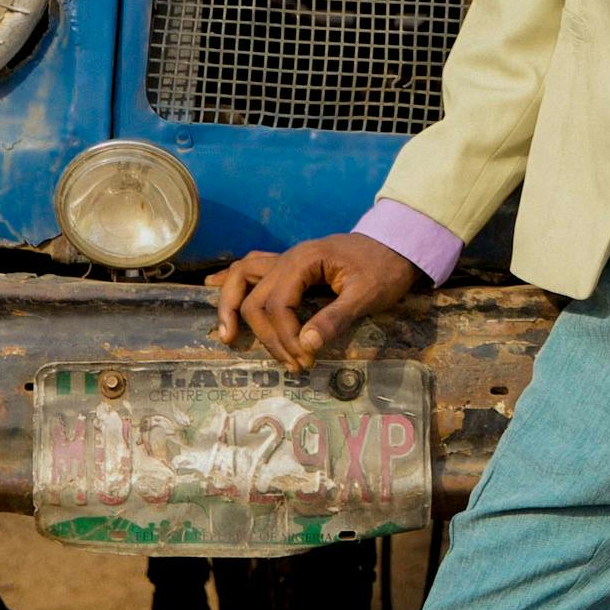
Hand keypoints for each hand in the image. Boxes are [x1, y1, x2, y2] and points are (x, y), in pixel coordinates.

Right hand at [207, 232, 420, 368]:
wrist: (397, 244)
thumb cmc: (384, 267)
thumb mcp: (367, 294)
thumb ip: (336, 317)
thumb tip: (306, 345)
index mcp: (303, 261)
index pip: (276, 304)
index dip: (285, 337)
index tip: (306, 361)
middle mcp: (287, 258)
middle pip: (254, 299)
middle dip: (267, 337)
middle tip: (292, 365)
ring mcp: (285, 260)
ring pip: (241, 279)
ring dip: (231, 307)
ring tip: (227, 337)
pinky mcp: (289, 267)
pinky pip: (250, 270)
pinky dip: (232, 282)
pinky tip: (212, 287)